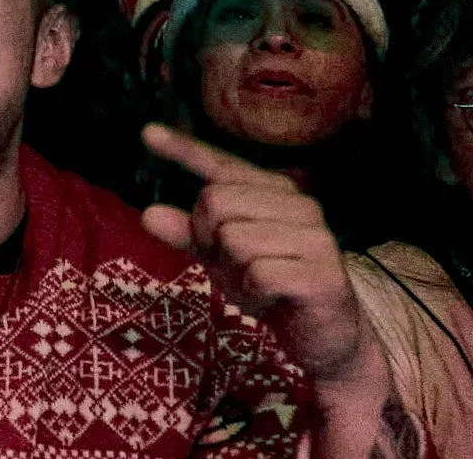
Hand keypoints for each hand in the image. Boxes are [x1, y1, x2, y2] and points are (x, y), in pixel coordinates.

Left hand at [141, 124, 381, 387]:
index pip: (221, 165)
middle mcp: (300, 205)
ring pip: (233, 240)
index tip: (147, 132)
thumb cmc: (269, 288)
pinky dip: (252, 293)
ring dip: (233, 274)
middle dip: (209, 242)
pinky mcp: (325, 275)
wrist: (324, 339)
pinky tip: (273, 300)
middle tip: (235, 268)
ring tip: (257, 286)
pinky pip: (258, 274)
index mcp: (274, 192)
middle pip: (215, 202)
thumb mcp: (220, 258)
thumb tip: (148, 214)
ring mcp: (317, 238)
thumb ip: (188, 234)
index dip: (184, 149)